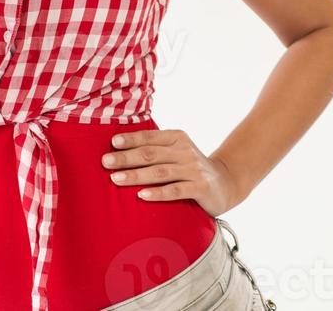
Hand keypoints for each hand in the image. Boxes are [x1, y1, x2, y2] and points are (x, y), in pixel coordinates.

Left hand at [101, 128, 243, 215]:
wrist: (226, 182)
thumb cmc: (191, 167)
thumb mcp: (177, 152)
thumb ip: (156, 149)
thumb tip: (119, 148)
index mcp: (177, 138)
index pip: (150, 137)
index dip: (131, 139)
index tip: (112, 143)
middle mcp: (185, 151)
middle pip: (151, 154)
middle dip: (126, 157)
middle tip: (105, 162)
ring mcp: (193, 169)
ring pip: (160, 171)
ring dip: (136, 175)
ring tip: (116, 178)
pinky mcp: (201, 187)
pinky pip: (176, 190)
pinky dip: (158, 193)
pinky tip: (142, 195)